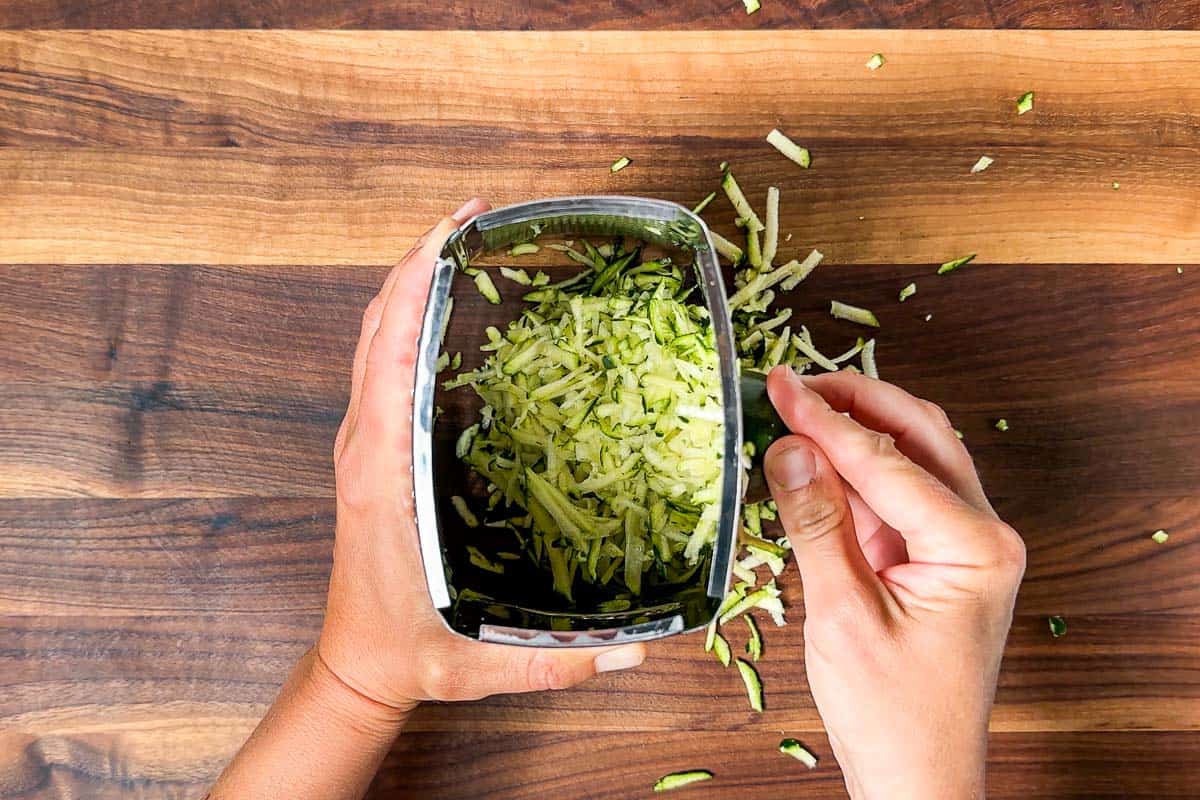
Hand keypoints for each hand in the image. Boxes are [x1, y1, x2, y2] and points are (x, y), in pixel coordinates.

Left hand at [317, 199, 645, 714]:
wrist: (358, 663)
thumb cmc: (412, 649)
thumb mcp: (484, 657)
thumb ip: (561, 661)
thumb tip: (640, 647)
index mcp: (383, 473)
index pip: (387, 353)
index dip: (414, 281)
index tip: (454, 230)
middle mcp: (368, 444)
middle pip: (378, 324)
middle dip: (421, 258)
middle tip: (480, 216)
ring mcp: (366, 442)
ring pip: (375, 337)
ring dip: (411, 280)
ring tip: (470, 241)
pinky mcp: (374, 448)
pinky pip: (382, 364)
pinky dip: (406, 318)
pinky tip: (452, 308)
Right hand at [763, 367, 1024, 799]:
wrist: (918, 777)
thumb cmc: (892, 713)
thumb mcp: (843, 615)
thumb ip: (817, 523)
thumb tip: (788, 447)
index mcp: (975, 544)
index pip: (889, 460)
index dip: (826, 420)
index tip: (778, 385)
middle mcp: (982, 532)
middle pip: (919, 435)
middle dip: (854, 402)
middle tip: (792, 382)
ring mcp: (961, 543)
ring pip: (911, 457)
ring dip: (856, 429)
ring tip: (797, 406)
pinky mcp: (934, 557)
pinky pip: (895, 495)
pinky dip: (854, 471)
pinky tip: (812, 457)